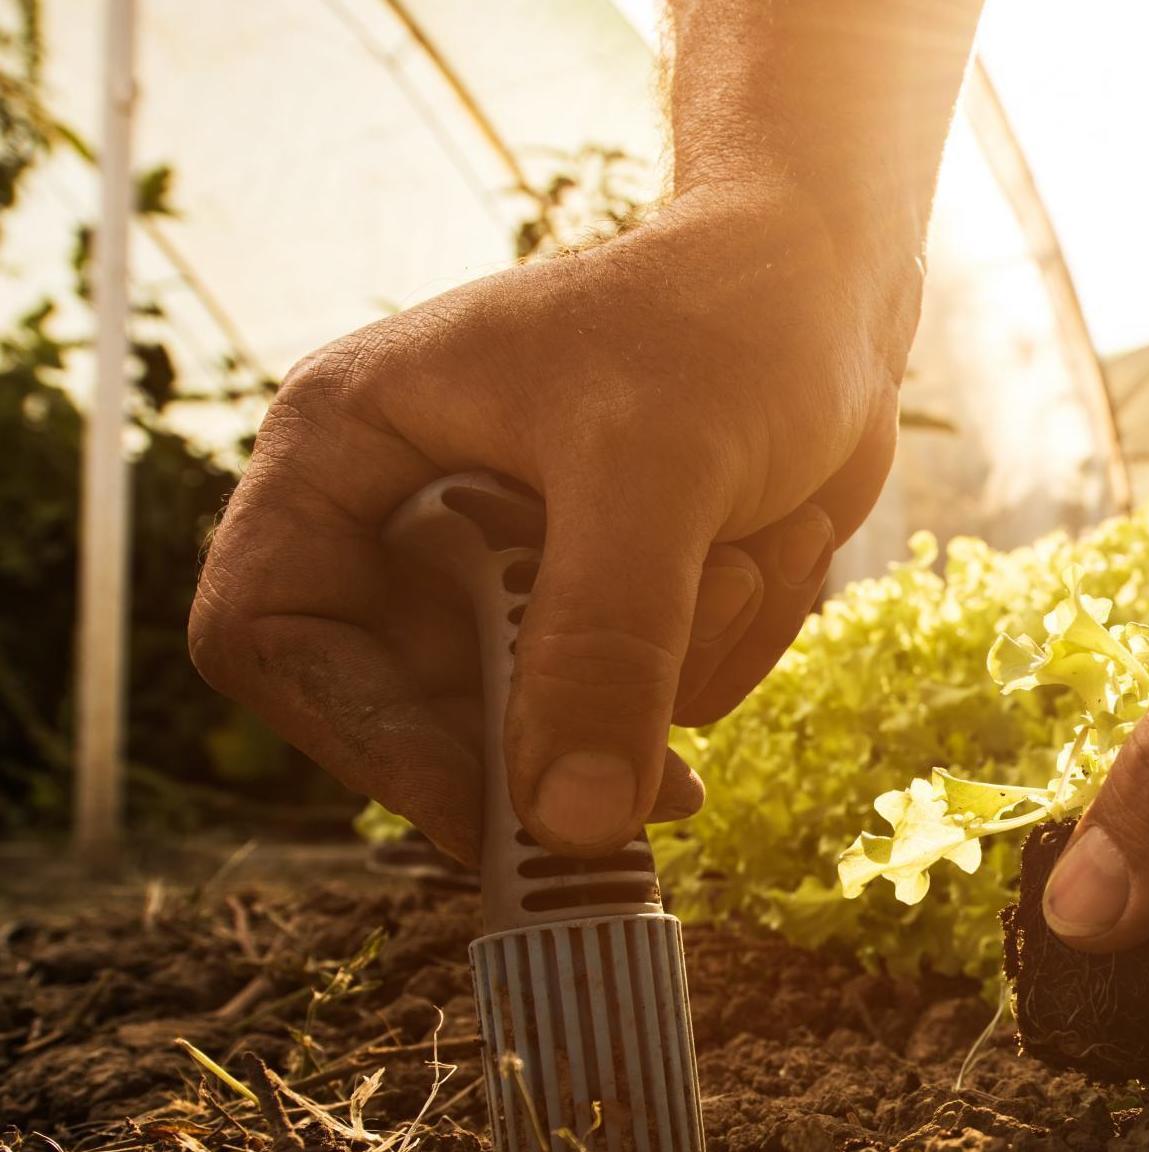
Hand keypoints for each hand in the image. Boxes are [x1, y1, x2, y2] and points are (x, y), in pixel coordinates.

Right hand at [190, 184, 915, 861]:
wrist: (838, 285)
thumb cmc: (724, 326)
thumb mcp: (655, 475)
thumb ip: (605, 642)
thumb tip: (567, 825)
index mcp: (349, 446)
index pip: (267, 634)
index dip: (358, 737)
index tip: (481, 812)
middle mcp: (411, 521)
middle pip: (420, 713)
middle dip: (567, 725)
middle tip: (674, 779)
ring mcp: (512, 572)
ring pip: (556, 724)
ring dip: (679, 667)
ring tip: (743, 548)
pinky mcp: (606, 605)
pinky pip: (644, 706)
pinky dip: (725, 651)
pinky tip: (767, 548)